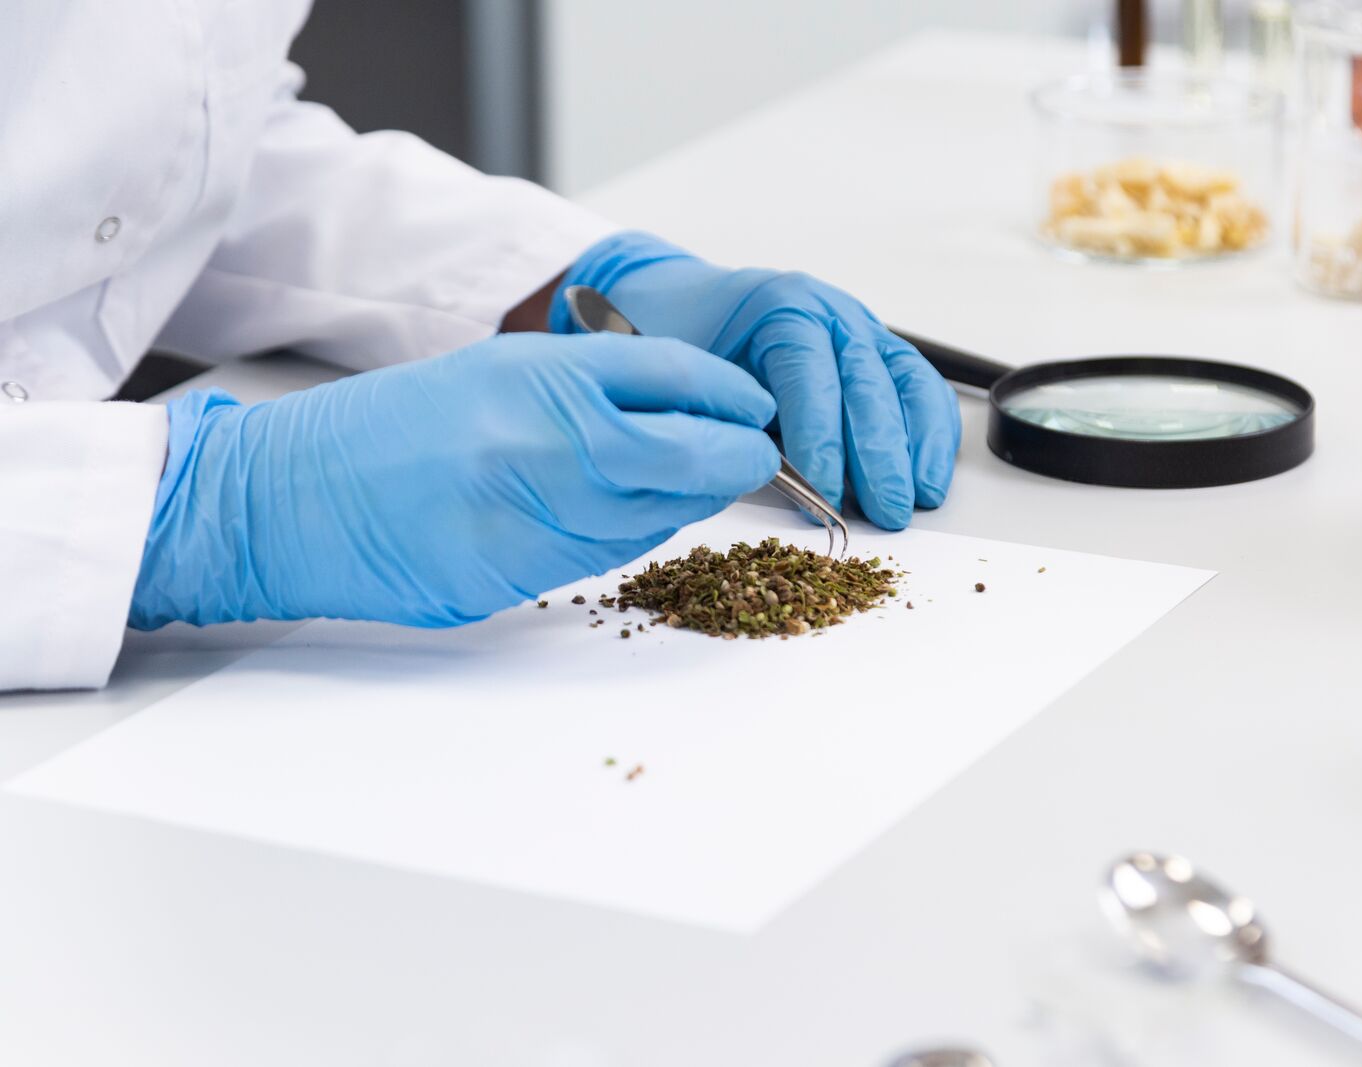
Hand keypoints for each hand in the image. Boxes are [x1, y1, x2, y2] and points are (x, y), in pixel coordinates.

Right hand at [128, 332, 779, 628]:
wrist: (290, 500)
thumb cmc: (390, 429)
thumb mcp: (492, 373)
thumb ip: (587, 385)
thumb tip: (685, 410)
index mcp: (538, 373)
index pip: (676, 375)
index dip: (731, 393)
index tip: (755, 406)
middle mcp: (546, 442)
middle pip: (692, 453)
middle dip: (739, 457)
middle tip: (756, 456)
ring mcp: (535, 515)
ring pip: (658, 514)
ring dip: (689, 500)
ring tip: (693, 481)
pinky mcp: (519, 576)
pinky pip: (608, 556)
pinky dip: (633, 534)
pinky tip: (626, 515)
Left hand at [549, 232, 960, 530]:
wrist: (694, 300)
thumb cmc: (691, 340)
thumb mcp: (696, 376)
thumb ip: (737, 422)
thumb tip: (775, 484)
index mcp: (781, 309)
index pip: (810, 374)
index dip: (823, 437)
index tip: (828, 490)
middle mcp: (831, 313)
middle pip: (867, 383)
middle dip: (879, 455)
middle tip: (884, 510)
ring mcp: (862, 329)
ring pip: (906, 383)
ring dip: (916, 447)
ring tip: (916, 499)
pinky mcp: (882, 350)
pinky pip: (921, 386)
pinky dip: (933, 432)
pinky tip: (930, 474)